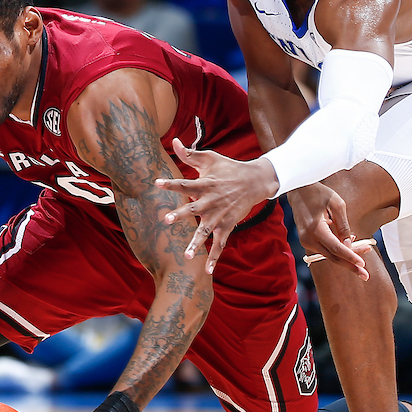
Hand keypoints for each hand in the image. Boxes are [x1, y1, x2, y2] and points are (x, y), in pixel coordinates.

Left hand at [155, 138, 278, 273]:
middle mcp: (211, 201)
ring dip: (196, 243)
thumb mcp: (210, 159)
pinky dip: (215, 257)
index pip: (184, 184)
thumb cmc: (228, 168)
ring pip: (206, 232)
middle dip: (181, 215)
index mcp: (204, 184)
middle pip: (194, 209)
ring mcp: (220, 215)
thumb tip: (174, 140)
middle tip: (166, 220)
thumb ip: (189, 154)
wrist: (255, 181)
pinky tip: (207, 271)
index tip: (156, 184)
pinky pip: (220, 244)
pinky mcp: (228, 225)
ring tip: (186, 256)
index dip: (170, 183)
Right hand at [288, 183, 368, 279]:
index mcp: (316, 229)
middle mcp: (308, 238)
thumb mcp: (337, 204)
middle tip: (365, 275)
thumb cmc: (318, 193)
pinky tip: (350, 244)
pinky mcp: (307, 240)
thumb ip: (343, 226)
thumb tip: (349, 244)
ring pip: (330, 255)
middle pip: (333, 257)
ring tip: (365, 250)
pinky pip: (325, 249)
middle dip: (350, 266)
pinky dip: (337, 250)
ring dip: (346, 256)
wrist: (298, 190)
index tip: (363, 264)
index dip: (350, 257)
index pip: (336, 248)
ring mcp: (306, 241)